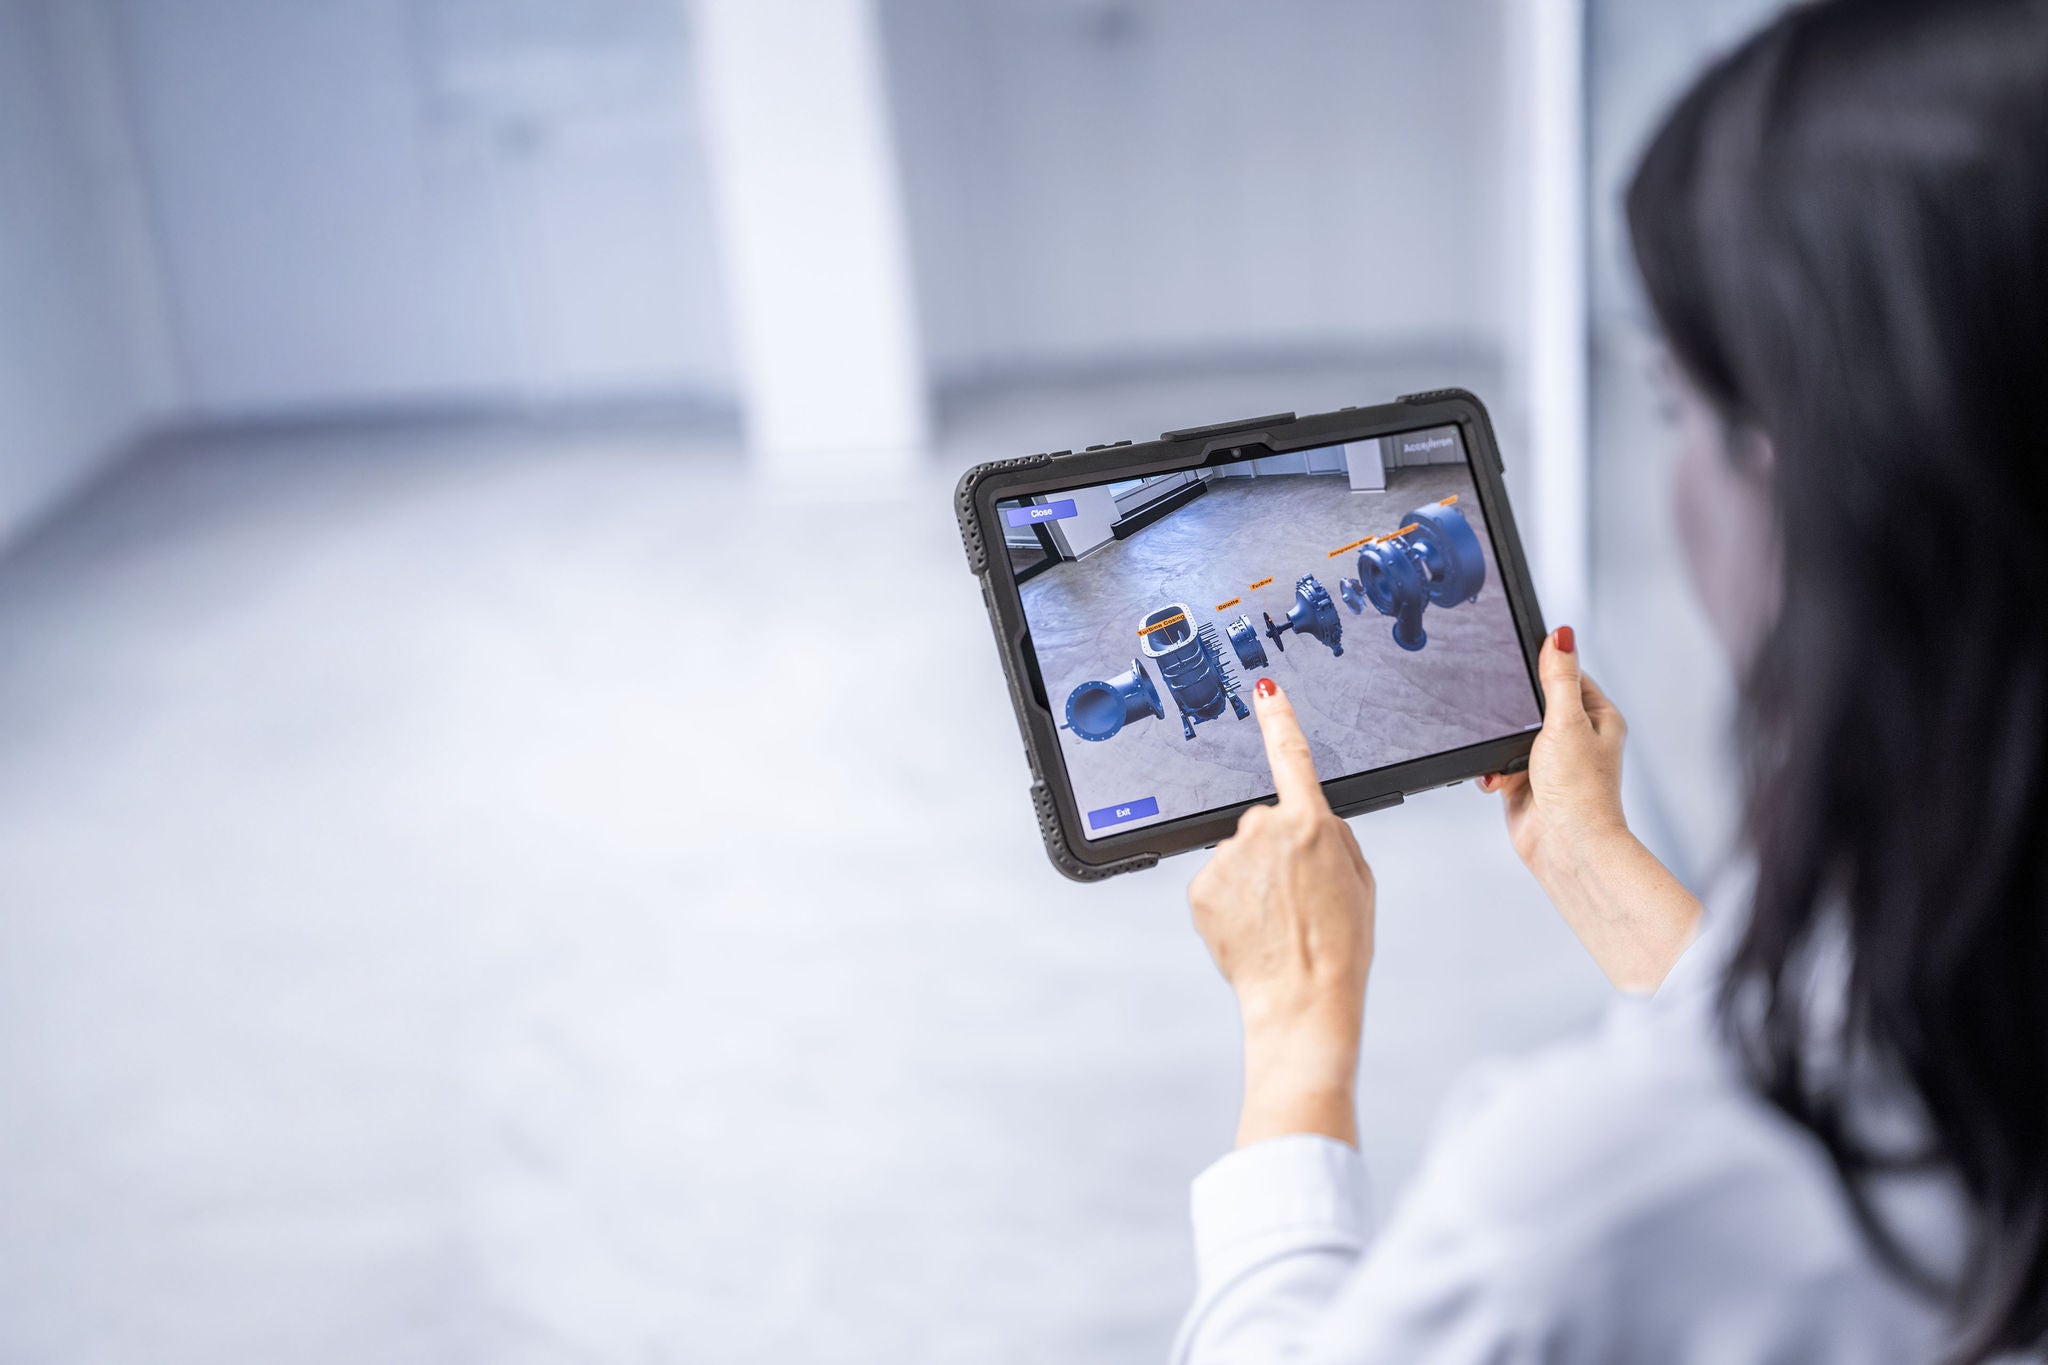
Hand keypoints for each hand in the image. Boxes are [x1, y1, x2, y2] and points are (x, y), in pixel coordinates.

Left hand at [1189, 676, 1373, 1148]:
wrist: (1302, 997)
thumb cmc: (1339, 944)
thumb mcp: (1360, 880)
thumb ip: (1334, 836)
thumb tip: (1311, 821)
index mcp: (1311, 822)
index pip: (1291, 755)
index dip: (1279, 717)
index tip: (1265, 688)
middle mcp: (1263, 829)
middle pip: (1265, 824)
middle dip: (1277, 852)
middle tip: (1298, 898)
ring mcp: (1228, 857)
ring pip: (1239, 856)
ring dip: (1254, 880)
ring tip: (1278, 920)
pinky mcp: (1201, 886)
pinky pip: (1217, 882)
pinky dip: (1231, 902)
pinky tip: (1252, 928)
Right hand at [1479, 626, 1701, 992]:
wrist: (1567, 846)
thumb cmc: (1581, 792)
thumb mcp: (1567, 723)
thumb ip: (1558, 678)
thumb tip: (1561, 635)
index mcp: (1598, 718)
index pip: (1568, 676)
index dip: (1544, 667)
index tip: (1520, 661)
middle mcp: (1576, 739)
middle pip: (1533, 705)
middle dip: (1512, 714)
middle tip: (1506, 717)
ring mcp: (1550, 762)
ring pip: (1510, 735)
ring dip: (1500, 748)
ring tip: (1508, 762)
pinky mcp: (1525, 783)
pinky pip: (1498, 764)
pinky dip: (1493, 772)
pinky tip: (1499, 781)